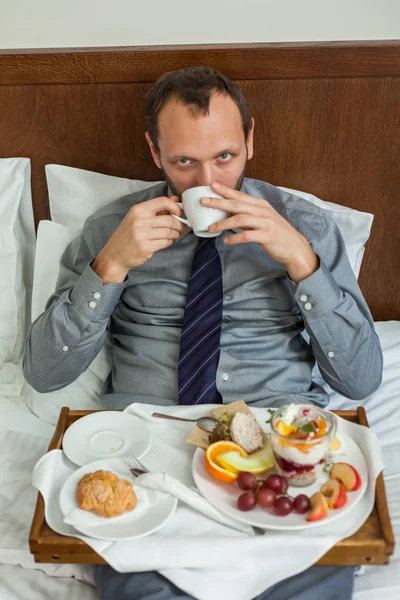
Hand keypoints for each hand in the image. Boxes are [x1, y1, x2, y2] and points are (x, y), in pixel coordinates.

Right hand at [92, 196, 185, 282]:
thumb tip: (175, 199)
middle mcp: (140, 220)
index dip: (175, 207)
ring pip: (169, 232)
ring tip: (175, 235)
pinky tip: (166, 241)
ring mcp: (142, 235)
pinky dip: (169, 242)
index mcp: (138, 210)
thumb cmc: (128, 235)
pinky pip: (165, 242)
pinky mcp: (146, 247)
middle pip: (169, 219)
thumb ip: (157, 208)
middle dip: (179, 224)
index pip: (162, 201)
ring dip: (176, 234)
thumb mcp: (138, 217)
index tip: (179, 213)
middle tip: (181, 227)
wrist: (115, 254)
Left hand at [203, 183, 318, 282]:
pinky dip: (234, 238)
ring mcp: (266, 223)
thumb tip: (228, 213)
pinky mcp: (267, 236)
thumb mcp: (262, 219)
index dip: (225, 190)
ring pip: (240, 219)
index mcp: (261, 205)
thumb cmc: (276, 233)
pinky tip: (226, 240)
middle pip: (237, 204)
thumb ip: (247, 215)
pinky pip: (247, 236)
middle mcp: (263, 211)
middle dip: (219, 202)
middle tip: (204, 201)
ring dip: (224, 223)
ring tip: (211, 228)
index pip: (240, 195)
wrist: (294, 247)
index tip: (212, 185)